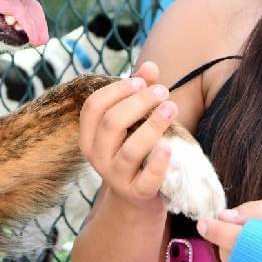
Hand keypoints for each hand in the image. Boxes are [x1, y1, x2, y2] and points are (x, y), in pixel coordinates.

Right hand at [79, 61, 177, 210]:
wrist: (139, 195)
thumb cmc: (135, 147)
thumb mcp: (134, 119)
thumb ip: (140, 92)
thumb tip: (150, 66)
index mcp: (90, 135)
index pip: (93, 106)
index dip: (117, 90)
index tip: (141, 82)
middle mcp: (97, 156)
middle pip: (112, 123)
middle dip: (138, 103)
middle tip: (163, 92)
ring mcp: (115, 177)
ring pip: (130, 150)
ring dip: (153, 126)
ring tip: (172, 108)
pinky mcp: (137, 193)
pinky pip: (147, 178)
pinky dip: (158, 162)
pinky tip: (169, 146)